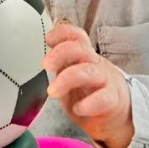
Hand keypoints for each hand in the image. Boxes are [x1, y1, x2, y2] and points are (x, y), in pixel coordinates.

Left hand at [43, 22, 133, 147]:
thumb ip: (57, 65)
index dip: (63, 33)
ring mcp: (105, 81)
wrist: (118, 115)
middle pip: (80, 49)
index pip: (76, 36)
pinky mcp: (112, 101)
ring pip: (88, 71)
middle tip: (45, 65)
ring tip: (53, 92)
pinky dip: (89, 103)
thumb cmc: (89, 92)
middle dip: (60, 53)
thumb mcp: (71, 75)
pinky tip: (78, 109)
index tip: (47, 39)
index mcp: (84, 55)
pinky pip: (103, 98)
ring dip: (67, 79)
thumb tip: (30, 58)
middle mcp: (95, 63)